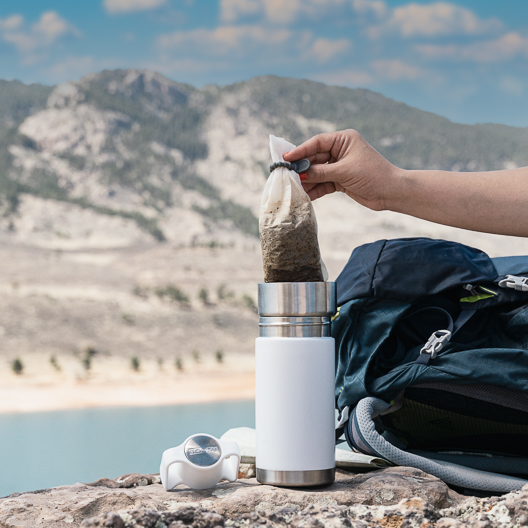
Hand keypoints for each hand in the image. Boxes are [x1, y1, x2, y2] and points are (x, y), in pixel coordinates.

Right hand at [284, 129, 399, 210]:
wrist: (391, 193)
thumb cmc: (373, 175)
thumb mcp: (344, 172)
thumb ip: (321, 172)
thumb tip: (301, 173)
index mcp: (343, 140)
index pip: (317, 143)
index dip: (300, 150)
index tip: (286, 158)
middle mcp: (340, 151)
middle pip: (314, 158)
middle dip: (302, 168)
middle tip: (286, 175)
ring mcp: (340, 166)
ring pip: (318, 172)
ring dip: (307, 181)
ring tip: (293, 188)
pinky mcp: (341, 180)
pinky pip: (323, 183)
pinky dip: (315, 189)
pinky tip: (305, 196)